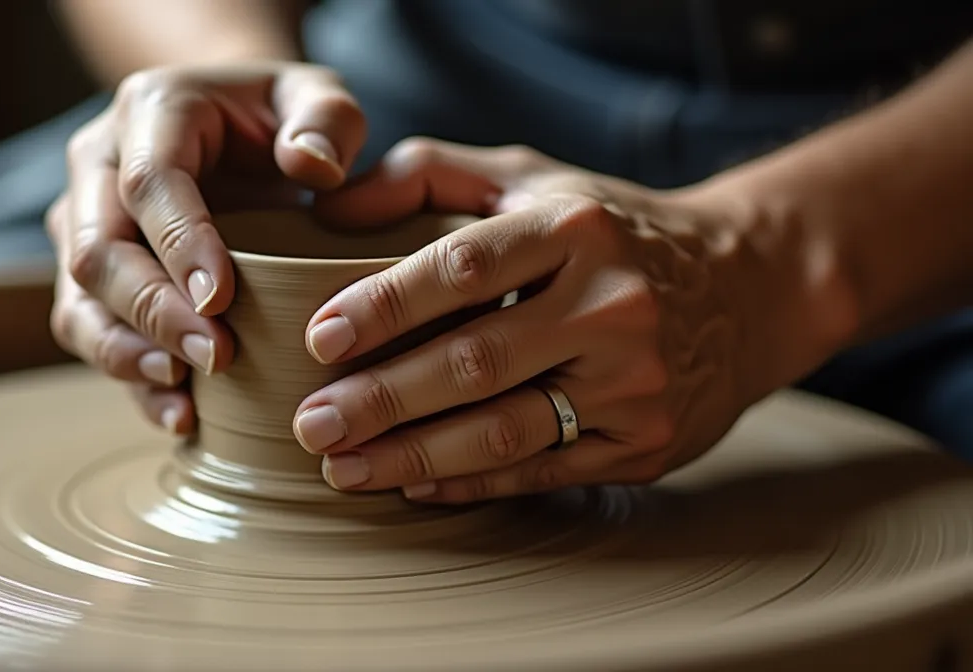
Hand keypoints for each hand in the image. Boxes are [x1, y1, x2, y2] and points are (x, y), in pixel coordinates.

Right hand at [46, 62, 366, 432]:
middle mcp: (99, 166)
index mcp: (152, 111)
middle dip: (151, 312)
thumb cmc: (281, 118)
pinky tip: (180, 413)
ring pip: (79, 302)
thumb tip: (313, 167)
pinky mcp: (91, 278)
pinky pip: (91, 335)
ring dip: (128, 354)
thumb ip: (328, 118)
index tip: (222, 299)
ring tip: (185, 394)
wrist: (237, 129)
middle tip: (215, 355)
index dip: (179, 243)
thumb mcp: (316, 98)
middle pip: (97, 249)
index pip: (148, 181)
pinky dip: (130, 379)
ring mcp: (85, 225)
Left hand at [293, 138, 775, 502]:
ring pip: (504, 429)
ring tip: (342, 468)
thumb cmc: (608, 230)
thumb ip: (427, 176)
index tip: (319, 340)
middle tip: (312, 424)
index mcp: (574, 229)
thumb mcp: (529, 180)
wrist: (746, 286)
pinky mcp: (644, 443)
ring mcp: (633, 382)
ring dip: (413, 457)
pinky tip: (412, 486)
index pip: (461, 268)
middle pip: (474, 362)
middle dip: (381, 399)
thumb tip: (326, 206)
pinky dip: (470, 483)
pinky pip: (541, 470)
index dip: (384, 307)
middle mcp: (611, 305)